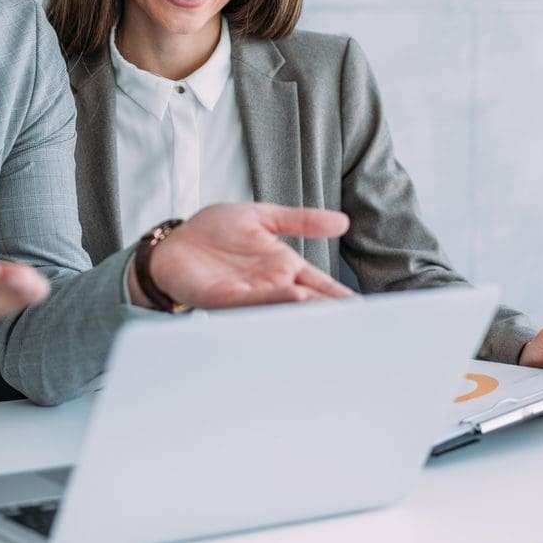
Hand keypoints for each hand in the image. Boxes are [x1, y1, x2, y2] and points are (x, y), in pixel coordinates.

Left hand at [130, 203, 354, 308]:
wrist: (174, 242)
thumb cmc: (214, 231)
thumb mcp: (264, 216)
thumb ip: (301, 220)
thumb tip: (343, 221)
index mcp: (283, 266)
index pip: (321, 285)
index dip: (343, 297)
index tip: (368, 310)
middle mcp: (271, 285)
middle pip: (309, 302)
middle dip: (333, 314)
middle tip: (361, 325)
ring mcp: (250, 294)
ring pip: (286, 307)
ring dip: (309, 309)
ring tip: (335, 312)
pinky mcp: (225, 298)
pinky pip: (254, 301)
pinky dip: (274, 300)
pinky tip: (294, 295)